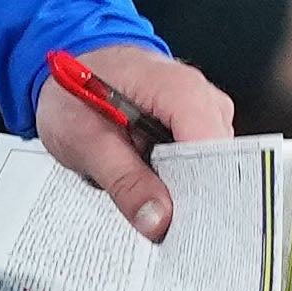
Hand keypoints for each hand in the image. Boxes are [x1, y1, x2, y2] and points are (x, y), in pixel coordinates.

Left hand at [35, 40, 233, 241]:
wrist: (72, 65)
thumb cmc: (75, 90)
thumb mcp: (86, 140)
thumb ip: (124, 181)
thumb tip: (158, 220)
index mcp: (180, 90)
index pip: (214, 150)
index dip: (202, 193)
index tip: (183, 226)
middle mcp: (202, 98)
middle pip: (219, 163)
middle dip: (191, 199)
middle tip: (157, 222)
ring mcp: (203, 113)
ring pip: (211, 169)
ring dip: (182, 192)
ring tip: (147, 196)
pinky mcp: (196, 127)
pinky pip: (199, 165)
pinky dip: (179, 183)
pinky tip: (154, 188)